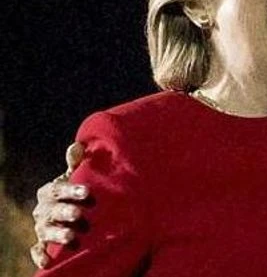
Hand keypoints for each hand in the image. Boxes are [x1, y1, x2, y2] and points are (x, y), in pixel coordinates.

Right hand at [29, 142, 87, 268]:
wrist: (68, 210)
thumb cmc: (74, 191)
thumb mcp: (75, 176)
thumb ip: (76, 163)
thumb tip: (78, 146)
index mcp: (49, 191)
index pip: (57, 189)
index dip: (71, 190)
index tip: (86, 192)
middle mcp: (42, 209)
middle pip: (51, 210)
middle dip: (64, 212)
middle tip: (79, 215)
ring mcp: (42, 226)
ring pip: (46, 230)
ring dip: (57, 234)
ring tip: (71, 237)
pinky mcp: (43, 243)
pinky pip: (38, 250)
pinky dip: (40, 256)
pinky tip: (48, 261)